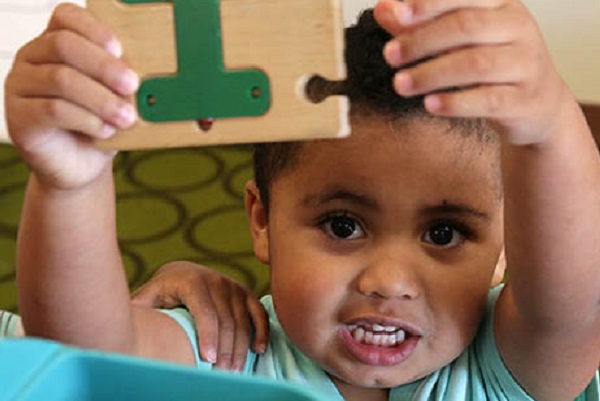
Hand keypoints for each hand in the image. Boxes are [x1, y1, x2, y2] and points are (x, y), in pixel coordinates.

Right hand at [4, 3, 138, 189]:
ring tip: (126, 117)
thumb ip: (120, 79)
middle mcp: (32, 58)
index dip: (94, 29)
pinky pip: (53, 110)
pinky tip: (106, 130)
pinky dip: (87, 119)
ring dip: (101, 99)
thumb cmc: (100, 124)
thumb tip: (141, 71)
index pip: (66, 17)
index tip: (120, 49)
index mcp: (55, 43)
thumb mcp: (115, 97)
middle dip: (104, 66)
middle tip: (132, 85)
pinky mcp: (18, 116)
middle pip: (63, 45)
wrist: (82, 165)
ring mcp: (20, 86)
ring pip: (60, 79)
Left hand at [131, 261, 268, 370]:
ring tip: (234, 371)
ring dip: (240, 348)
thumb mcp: (147, 298)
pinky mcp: (244, 292)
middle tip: (222, 375)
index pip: (204, 310)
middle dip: (225, 349)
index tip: (208, 360)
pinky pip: (258, 312)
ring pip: (242, 320)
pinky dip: (261, 331)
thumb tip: (125, 327)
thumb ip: (140, 310)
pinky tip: (259, 350)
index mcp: (190, 281)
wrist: (181, 272)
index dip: (208, 335)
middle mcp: (215, 280)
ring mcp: (232, 285)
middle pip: (226, 320)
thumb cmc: (161, 293)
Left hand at [374, 0, 572, 144]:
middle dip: (423, 40)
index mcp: (502, 5)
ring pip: (476, 63)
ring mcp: (526, 64)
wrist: (538, 106)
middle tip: (390, 56)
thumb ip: (422, 24)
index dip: (430, 4)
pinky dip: (456, 102)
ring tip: (400, 84)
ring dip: (432, 73)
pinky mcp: (525, 100)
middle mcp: (519, 28)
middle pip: (467, 26)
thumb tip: (383, 8)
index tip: (398, 16)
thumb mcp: (460, 40)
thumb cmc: (492, 65)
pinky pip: (489, 99)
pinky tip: (430, 105)